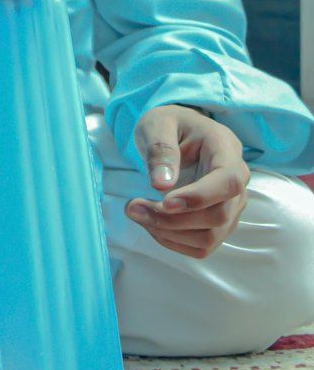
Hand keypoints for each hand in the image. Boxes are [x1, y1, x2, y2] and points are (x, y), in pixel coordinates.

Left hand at [125, 103, 248, 258]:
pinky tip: (151, 223)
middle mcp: (237, 180)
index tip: (165, 202)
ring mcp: (231, 205)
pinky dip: (173, 241)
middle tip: (132, 207)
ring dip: (169, 232)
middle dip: (173, 219)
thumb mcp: (157, 124)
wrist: (176, 135)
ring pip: (210, 236)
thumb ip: (160, 149)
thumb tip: (162, 185)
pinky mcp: (219, 224)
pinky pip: (202, 246)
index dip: (200, 197)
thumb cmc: (169, 125)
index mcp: (226, 148)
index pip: (228, 181)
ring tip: (136, 212)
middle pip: (218, 215)